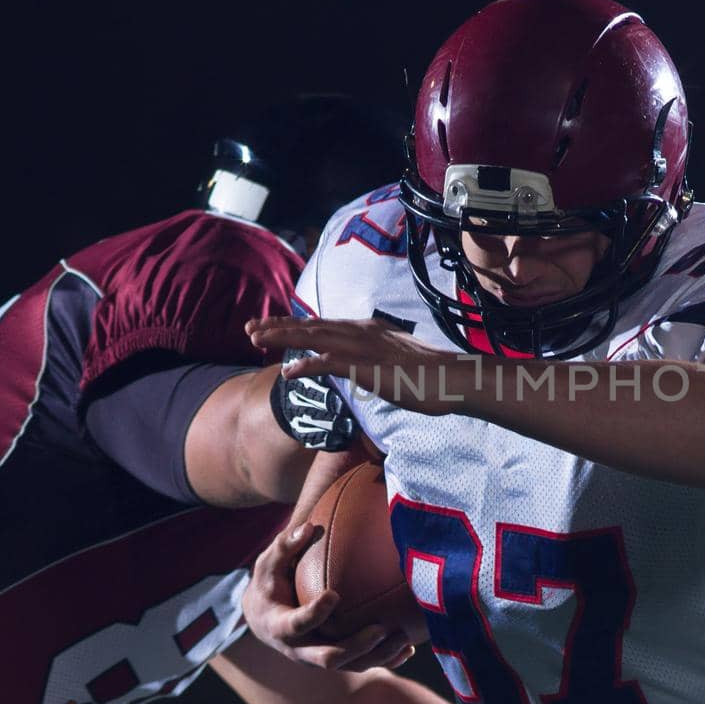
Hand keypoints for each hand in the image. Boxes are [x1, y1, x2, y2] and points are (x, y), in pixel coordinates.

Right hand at [244, 519, 415, 670]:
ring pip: (352, 665)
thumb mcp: (268, 564)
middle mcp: (301, 650)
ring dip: (379, 655)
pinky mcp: (336, 660)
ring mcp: (319, 658)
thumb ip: (285, 547)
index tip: (334, 595)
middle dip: (357, 646)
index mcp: (280, 627)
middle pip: (330, 657)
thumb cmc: (270, 584)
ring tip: (405, 638)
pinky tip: (409, 648)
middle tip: (381, 628)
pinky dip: (386, 660)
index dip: (315, 613)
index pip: (298, 624)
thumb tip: (308, 526)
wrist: (264, 619)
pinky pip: (362, 665)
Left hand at [247, 316, 467, 416]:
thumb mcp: (397, 362)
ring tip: (256, 340)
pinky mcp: (369, 368)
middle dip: (279, 327)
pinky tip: (288, 372)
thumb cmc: (431, 376)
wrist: (454, 378)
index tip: (271, 326)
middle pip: (312, 327)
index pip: (324, 325)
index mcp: (369, 330)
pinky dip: (307, 366)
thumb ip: (375, 360)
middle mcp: (363, 333)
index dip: (295, 325)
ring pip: (315, 339)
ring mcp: (365, 349)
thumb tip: (363, 367)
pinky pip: (331, 364)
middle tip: (250, 329)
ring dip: (283, 339)